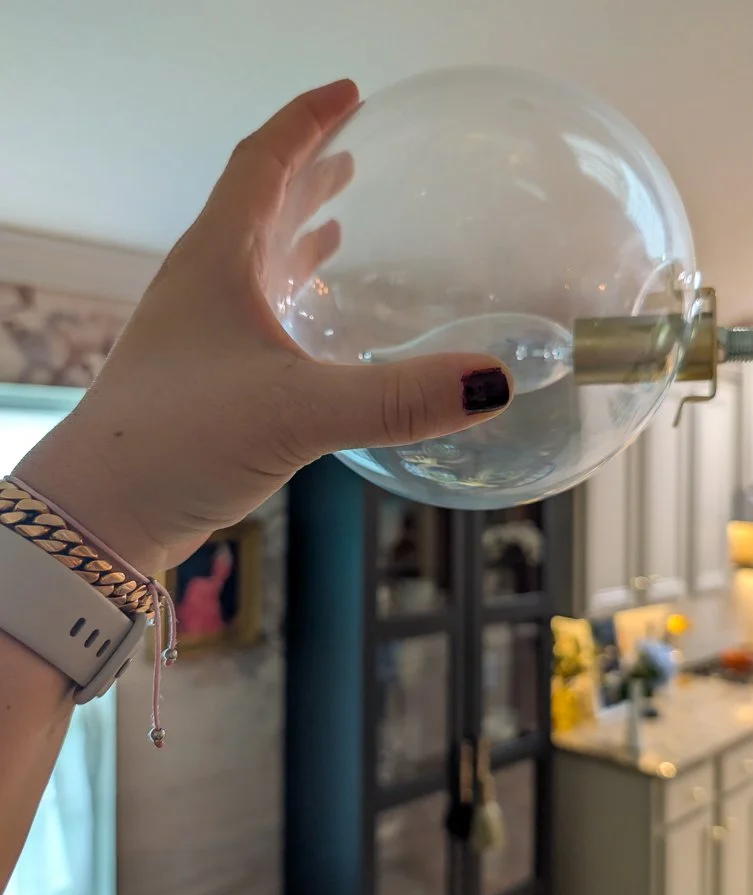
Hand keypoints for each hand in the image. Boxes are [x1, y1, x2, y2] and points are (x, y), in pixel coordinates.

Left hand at [16, 80, 511, 574]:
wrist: (105, 513)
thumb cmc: (182, 441)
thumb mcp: (297, 411)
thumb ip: (396, 398)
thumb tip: (491, 382)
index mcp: (215, 262)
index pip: (261, 163)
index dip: (306, 122)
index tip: (350, 94)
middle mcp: (202, 287)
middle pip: (257, 207)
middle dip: (307, 174)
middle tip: (356, 154)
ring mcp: (198, 333)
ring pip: (254, 264)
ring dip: (296, 236)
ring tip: (340, 224)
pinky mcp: (203, 377)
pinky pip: (254, 317)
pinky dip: (288, 302)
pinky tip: (312, 320)